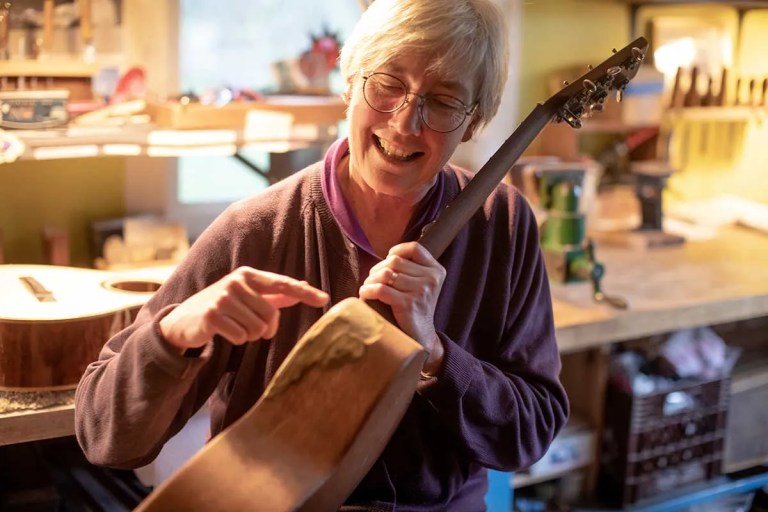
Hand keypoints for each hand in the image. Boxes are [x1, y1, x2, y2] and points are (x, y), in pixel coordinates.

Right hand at [160, 266, 328, 350]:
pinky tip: (224, 332)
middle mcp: (236, 282)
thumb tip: (301, 288)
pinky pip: (241, 337)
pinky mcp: (212, 315)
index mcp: (248, 275)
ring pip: (257, 328)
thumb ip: (274, 294)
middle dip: (265, 327)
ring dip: (250, 335)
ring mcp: (223, 297)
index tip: (324, 299)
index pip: (282, 284)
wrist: (184, 320)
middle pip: (271, 314)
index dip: (304, 292)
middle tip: (250, 327)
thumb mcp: (247, 296)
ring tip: (235, 327)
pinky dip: (237, 339)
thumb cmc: (222, 307)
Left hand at [359, 242, 444, 369]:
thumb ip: (411, 269)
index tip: (388, 261)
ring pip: (386, 274)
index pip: (414, 248)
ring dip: (371, 280)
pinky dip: (368, 290)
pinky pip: (380, 289)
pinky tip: (365, 295)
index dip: (397, 251)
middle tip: (374, 281)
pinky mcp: (408, 304)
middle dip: (378, 269)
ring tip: (369, 288)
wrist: (421, 337)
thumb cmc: (415, 308)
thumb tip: (386, 257)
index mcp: (437, 271)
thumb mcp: (422, 285)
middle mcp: (431, 279)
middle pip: (395, 261)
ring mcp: (421, 291)